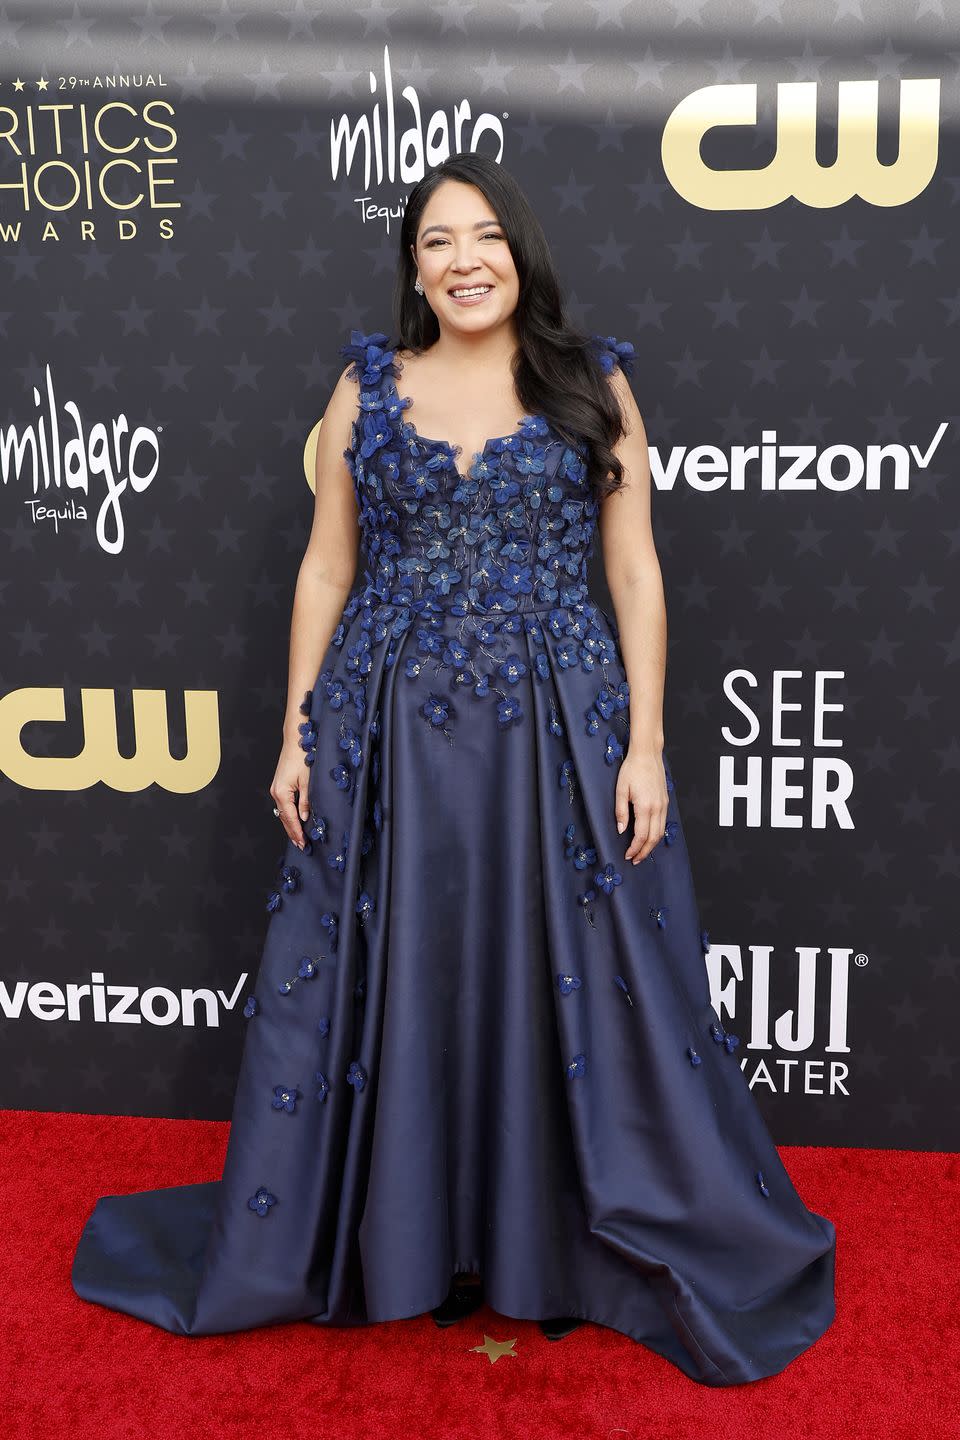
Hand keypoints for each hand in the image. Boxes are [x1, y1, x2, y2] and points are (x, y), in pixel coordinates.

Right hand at [270, 739, 311, 850]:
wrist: (296, 741)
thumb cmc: (303, 758)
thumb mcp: (308, 782)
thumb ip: (306, 802)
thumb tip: (304, 818)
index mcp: (281, 793)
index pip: (290, 818)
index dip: (297, 832)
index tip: (303, 843)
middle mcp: (276, 792)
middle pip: (284, 818)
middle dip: (293, 832)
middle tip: (301, 846)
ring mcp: (276, 789)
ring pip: (283, 813)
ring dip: (291, 825)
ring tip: (299, 838)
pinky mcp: (279, 785)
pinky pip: (284, 805)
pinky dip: (289, 815)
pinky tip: (295, 821)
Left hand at [614, 746, 668, 863]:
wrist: (647, 755)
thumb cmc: (632, 769)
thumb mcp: (620, 790)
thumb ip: (621, 811)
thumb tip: (620, 830)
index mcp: (645, 806)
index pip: (641, 835)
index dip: (635, 849)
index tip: (628, 856)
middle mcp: (658, 808)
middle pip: (653, 838)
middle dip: (644, 852)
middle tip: (635, 860)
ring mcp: (664, 805)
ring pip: (660, 832)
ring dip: (651, 845)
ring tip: (641, 852)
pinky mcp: (666, 802)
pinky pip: (663, 823)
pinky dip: (656, 834)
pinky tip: (649, 837)